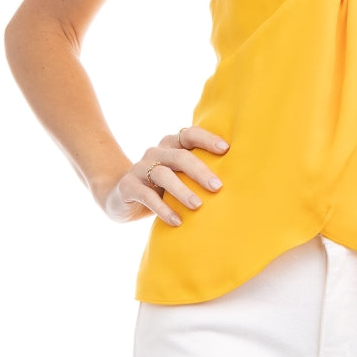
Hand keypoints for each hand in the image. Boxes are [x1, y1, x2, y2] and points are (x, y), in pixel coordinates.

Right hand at [98, 126, 229, 225]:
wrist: (119, 197)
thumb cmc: (160, 186)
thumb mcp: (177, 176)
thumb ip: (196, 172)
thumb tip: (237, 179)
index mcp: (170, 145)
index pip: (189, 134)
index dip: (207, 139)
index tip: (226, 149)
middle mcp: (155, 152)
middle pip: (179, 156)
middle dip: (200, 171)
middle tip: (218, 187)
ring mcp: (139, 168)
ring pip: (163, 175)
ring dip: (182, 190)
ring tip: (197, 206)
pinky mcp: (128, 187)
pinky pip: (146, 196)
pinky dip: (163, 209)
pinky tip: (176, 221)